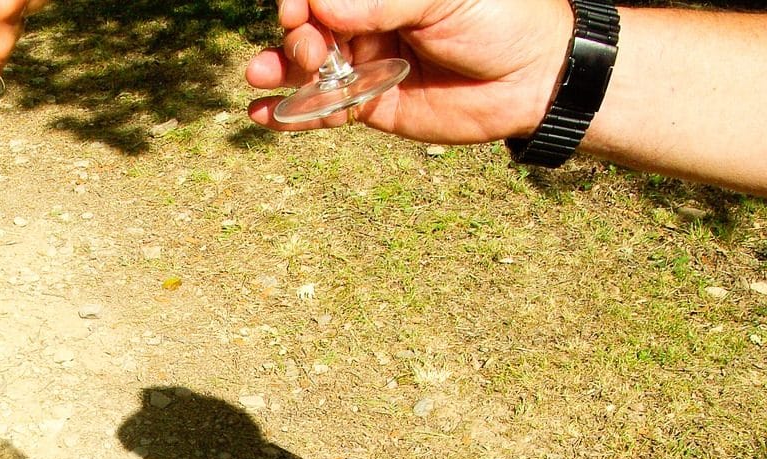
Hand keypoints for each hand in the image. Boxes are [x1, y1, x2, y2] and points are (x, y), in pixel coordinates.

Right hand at [246, 0, 572, 142]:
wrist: (531, 80)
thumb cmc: (498, 20)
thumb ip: (382, 2)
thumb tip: (320, 6)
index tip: (298, 8)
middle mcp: (368, 21)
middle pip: (309, 25)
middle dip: (296, 34)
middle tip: (307, 46)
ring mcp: (364, 64)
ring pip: (307, 67)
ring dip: (278, 69)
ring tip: (258, 73)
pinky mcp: (368, 107)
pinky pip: (321, 110)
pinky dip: (289, 114)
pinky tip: (261, 116)